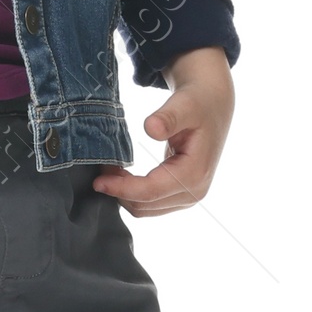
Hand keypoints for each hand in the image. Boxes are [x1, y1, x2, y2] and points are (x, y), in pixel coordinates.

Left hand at [91, 46, 233, 217]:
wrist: (213, 106)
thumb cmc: (198, 103)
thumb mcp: (185, 105)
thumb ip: (168, 117)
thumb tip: (150, 128)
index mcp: (195, 173)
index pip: (151, 191)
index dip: (122, 188)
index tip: (98, 180)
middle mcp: (194, 191)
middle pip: (146, 205)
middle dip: (119, 190)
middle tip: (100, 167)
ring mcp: (189, 196)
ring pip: (146, 209)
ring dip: (124, 193)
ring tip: (109, 168)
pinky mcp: (181, 195)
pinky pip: (150, 204)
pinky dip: (132, 193)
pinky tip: (121, 174)